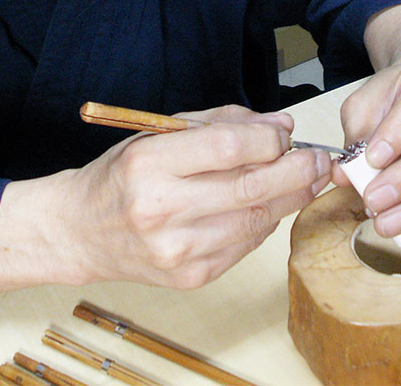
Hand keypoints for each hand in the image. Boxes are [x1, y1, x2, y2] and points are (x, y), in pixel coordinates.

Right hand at [0, 105, 330, 292]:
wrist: (80, 232)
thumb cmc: (122, 177)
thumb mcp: (158, 133)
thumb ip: (222, 124)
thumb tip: (282, 127)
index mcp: (149, 164)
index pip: (229, 148)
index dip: (270, 140)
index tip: (287, 136)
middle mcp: (161, 210)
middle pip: (252, 189)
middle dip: (298, 172)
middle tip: (320, 161)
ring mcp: (178, 249)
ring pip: (258, 221)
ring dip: (290, 198)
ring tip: (304, 180)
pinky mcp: (192, 276)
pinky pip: (247, 245)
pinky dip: (265, 222)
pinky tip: (268, 206)